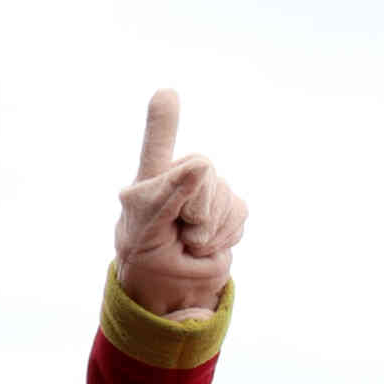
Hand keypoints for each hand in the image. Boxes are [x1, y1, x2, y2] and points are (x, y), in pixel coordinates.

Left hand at [112, 89, 243, 319]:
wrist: (172, 288)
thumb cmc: (148, 261)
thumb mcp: (146, 236)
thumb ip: (167, 198)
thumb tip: (199, 166)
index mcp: (149, 181)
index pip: (157, 147)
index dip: (163, 121)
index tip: (165, 94)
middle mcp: (179, 176)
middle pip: (204, 171)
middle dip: (196, 209)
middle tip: (179, 234)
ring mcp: (207, 189)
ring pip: (224, 197)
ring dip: (208, 231)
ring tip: (188, 243)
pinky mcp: (229, 205)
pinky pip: (238, 213)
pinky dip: (223, 236)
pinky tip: (206, 244)